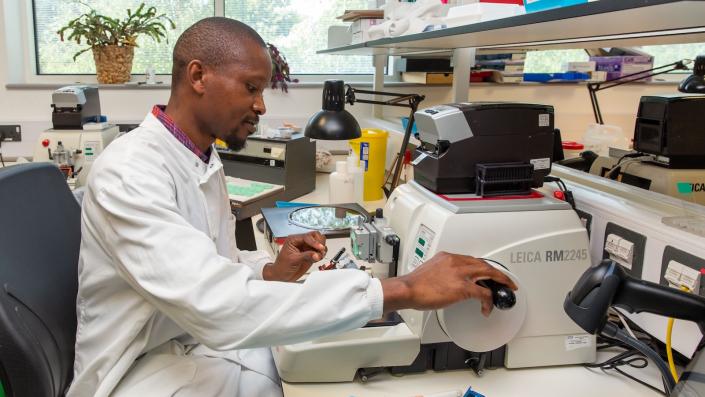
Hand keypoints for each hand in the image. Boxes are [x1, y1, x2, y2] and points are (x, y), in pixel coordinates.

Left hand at [263, 232, 326, 281]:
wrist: (282, 276)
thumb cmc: (282, 266)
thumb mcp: (293, 260)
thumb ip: (306, 256)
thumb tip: (316, 254)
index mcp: (294, 240)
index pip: (307, 237)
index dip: (314, 242)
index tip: (320, 248)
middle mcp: (301, 242)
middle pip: (316, 236)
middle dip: (319, 243)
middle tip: (320, 252)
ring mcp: (307, 247)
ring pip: (320, 242)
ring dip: (322, 249)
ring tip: (319, 256)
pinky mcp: (311, 254)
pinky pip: (320, 250)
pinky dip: (322, 253)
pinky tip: (318, 258)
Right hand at [381, 252, 517, 316]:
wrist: (407, 290)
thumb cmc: (414, 285)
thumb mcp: (430, 271)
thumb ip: (442, 272)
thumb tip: (447, 281)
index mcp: (447, 257)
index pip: (471, 259)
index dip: (483, 266)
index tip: (487, 272)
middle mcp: (455, 261)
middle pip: (483, 264)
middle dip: (497, 272)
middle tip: (505, 280)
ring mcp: (460, 274)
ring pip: (488, 273)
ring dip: (500, 282)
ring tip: (505, 289)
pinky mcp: (462, 288)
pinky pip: (483, 293)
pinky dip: (488, 300)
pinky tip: (487, 307)